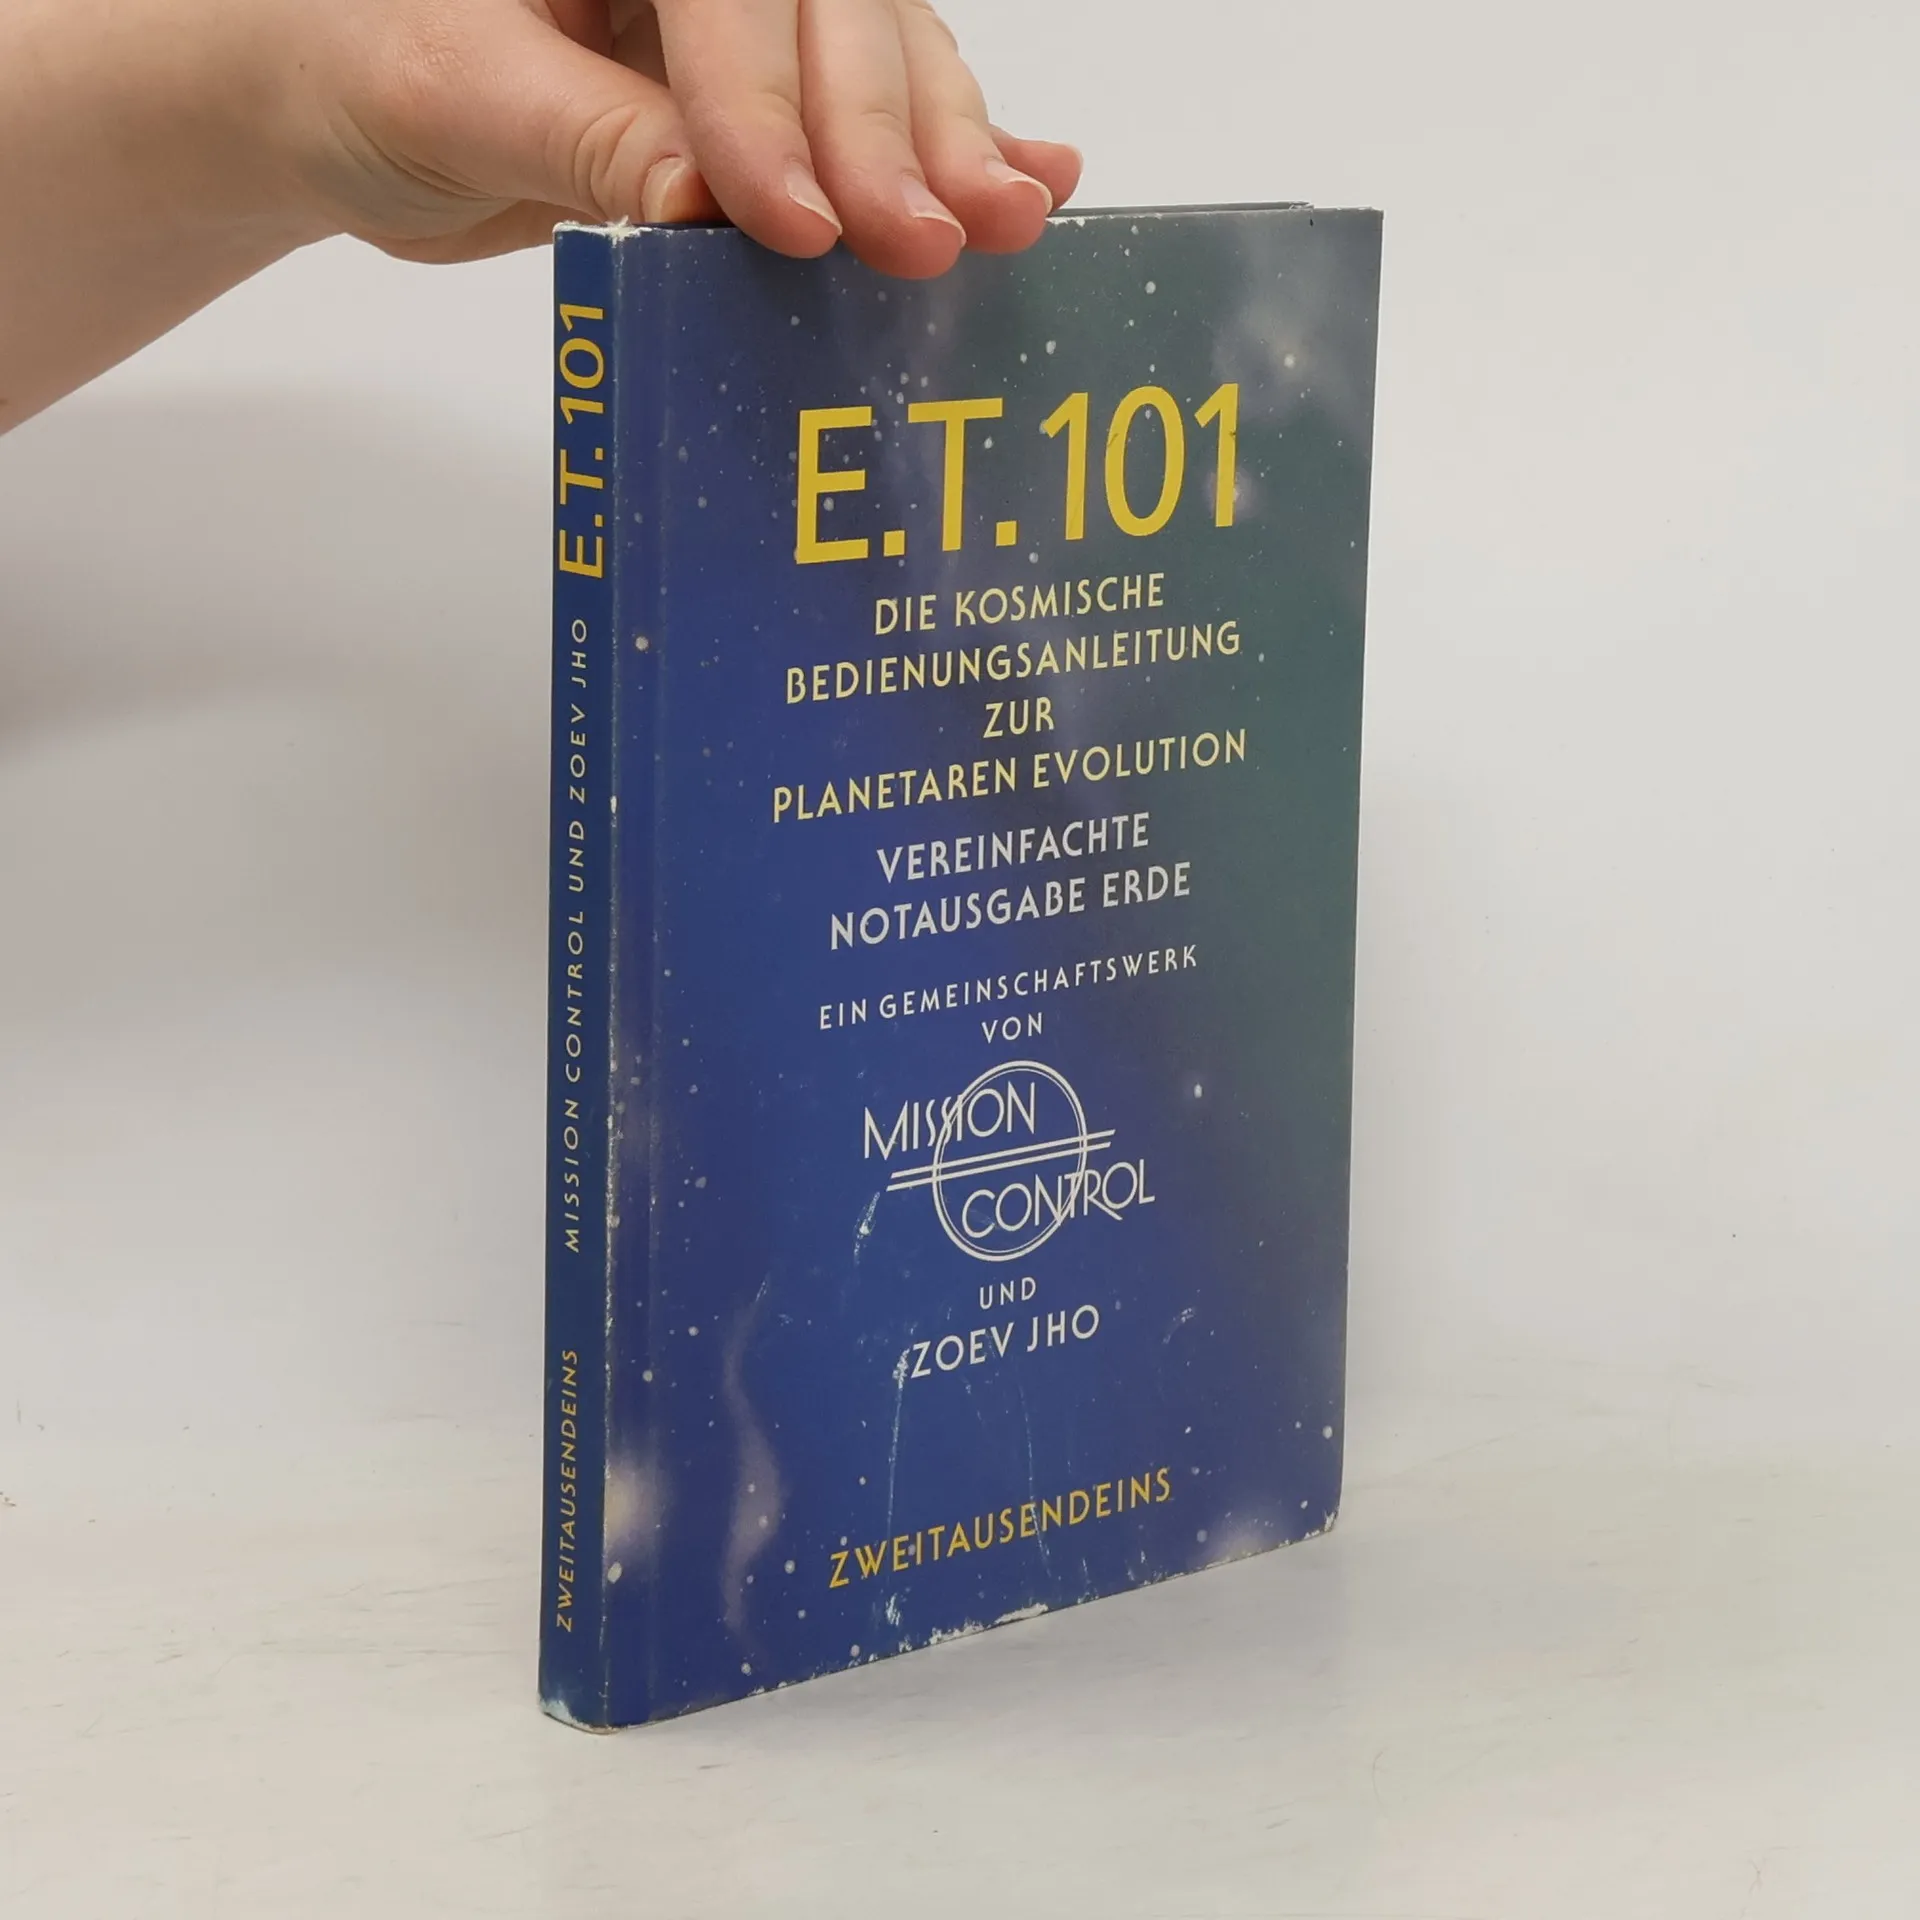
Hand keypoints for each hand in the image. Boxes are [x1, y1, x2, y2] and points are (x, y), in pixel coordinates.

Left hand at [285, 0, 1083, 275]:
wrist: (338, 105)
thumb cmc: (357, 65)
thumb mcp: (451, 97)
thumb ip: (583, 137)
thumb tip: (702, 203)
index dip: (773, 107)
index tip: (795, 225)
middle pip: (836, 15)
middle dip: (887, 133)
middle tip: (928, 239)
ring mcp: (743, 21)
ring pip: (880, 57)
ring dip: (947, 144)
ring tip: (1006, 223)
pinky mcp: (768, 97)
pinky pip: (873, 113)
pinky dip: (950, 146)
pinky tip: (1035, 176)